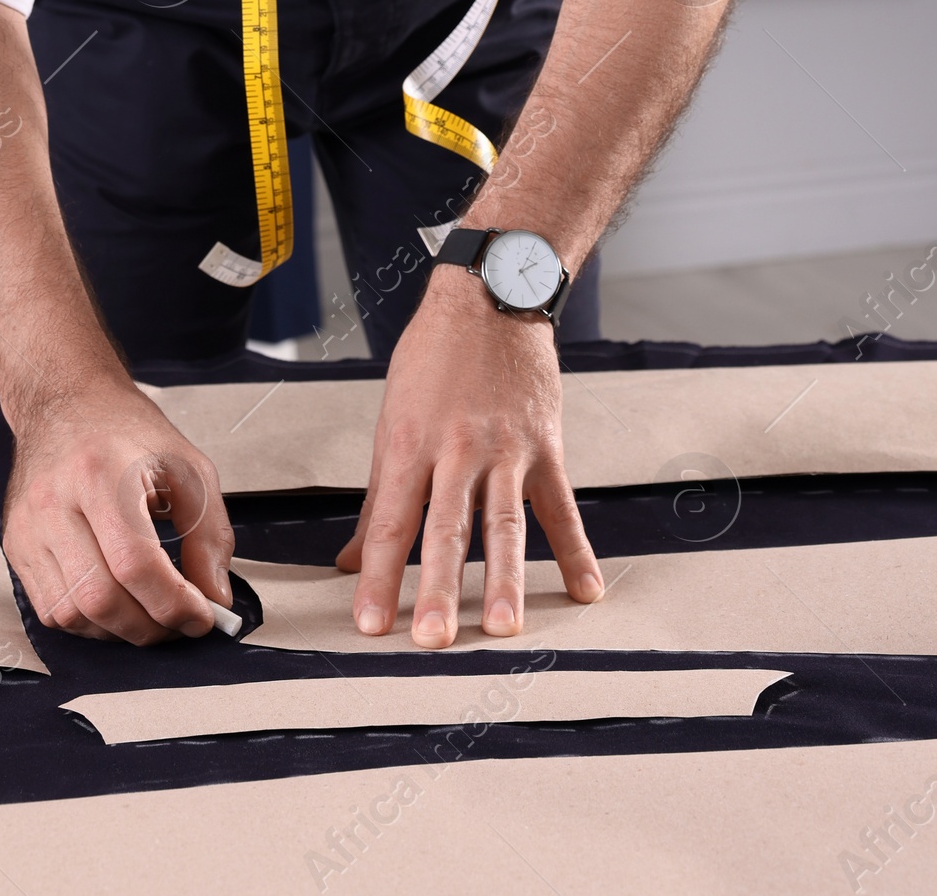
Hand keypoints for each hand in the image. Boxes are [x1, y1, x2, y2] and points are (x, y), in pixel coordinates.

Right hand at [3, 379, 234, 643]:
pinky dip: (90, 624)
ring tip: (150, 612)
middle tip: (180, 621)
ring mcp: (29, 528)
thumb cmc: (125, 430)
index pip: (134, 563)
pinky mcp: (16, 548)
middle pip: (101, 598)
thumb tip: (214, 597)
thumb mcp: (188, 466)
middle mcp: (55, 501)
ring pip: (73, 614)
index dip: (173, 602)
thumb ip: (210, 534)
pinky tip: (116, 604)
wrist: (64, 402)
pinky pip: (52, 611)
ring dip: (120, 630)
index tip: (202, 615)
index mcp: (101, 471)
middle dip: (150, 626)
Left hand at [335, 268, 602, 645]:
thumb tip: (351, 559)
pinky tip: (585, 590)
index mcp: (411, 442)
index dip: (379, 576)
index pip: (391, 521)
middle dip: (439, 588)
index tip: (370, 624)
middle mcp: (457, 448)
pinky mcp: (545, 445)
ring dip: (506, 579)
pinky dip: (575, 549)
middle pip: (447, 528)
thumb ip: (377, 497)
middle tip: (433, 640)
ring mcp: (506, 448)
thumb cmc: (433, 356)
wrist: (491, 296)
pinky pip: (561, 506)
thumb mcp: (392, 418)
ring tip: (504, 628)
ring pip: (505, 523)